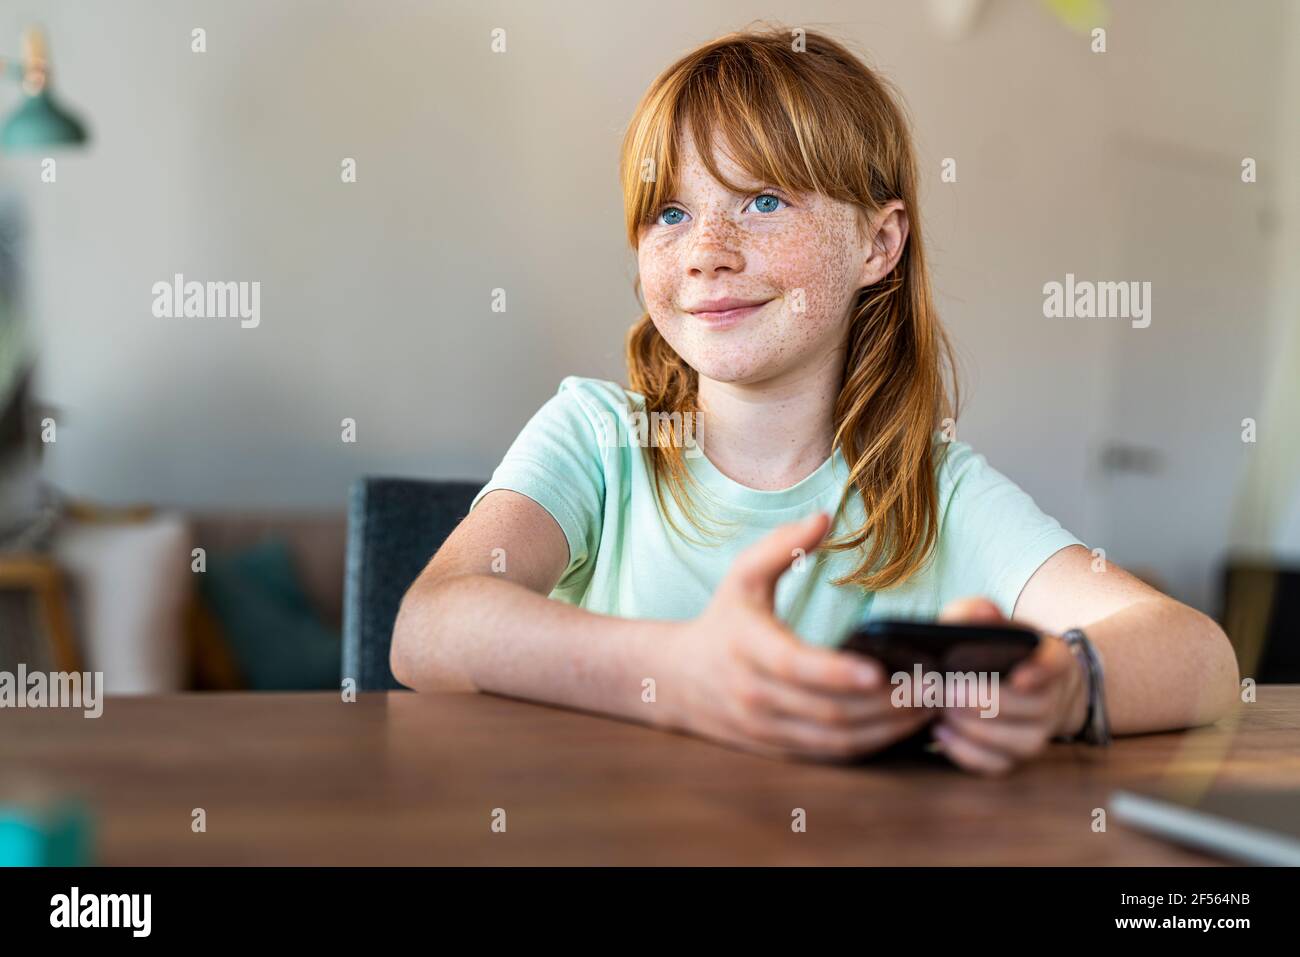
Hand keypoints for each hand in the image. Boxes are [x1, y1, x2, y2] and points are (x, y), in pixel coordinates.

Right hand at [662, 512, 932, 762]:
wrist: (679, 681)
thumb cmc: (724, 621)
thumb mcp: (742, 575)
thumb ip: (782, 545)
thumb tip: (823, 517)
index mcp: (747, 647)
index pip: (794, 665)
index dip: (837, 671)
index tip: (880, 668)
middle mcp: (755, 695)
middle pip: (828, 710)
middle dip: (886, 704)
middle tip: (932, 687)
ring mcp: (768, 729)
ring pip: (836, 740)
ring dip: (888, 729)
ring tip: (929, 706)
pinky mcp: (781, 750)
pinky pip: (832, 754)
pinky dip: (871, 744)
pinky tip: (902, 725)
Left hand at [930, 596, 1086, 774]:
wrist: (1011, 686)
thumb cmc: (993, 651)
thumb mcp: (986, 625)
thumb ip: (976, 613)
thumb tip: (982, 613)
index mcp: (1050, 658)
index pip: (1055, 663)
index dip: (1041, 671)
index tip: (1019, 676)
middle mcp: (1052, 698)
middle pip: (1032, 708)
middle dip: (986, 702)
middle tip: (948, 691)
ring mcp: (1038, 733)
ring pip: (1017, 742)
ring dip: (974, 729)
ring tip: (942, 711)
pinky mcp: (1016, 757)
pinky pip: (998, 766)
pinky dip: (967, 753)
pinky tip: (940, 733)